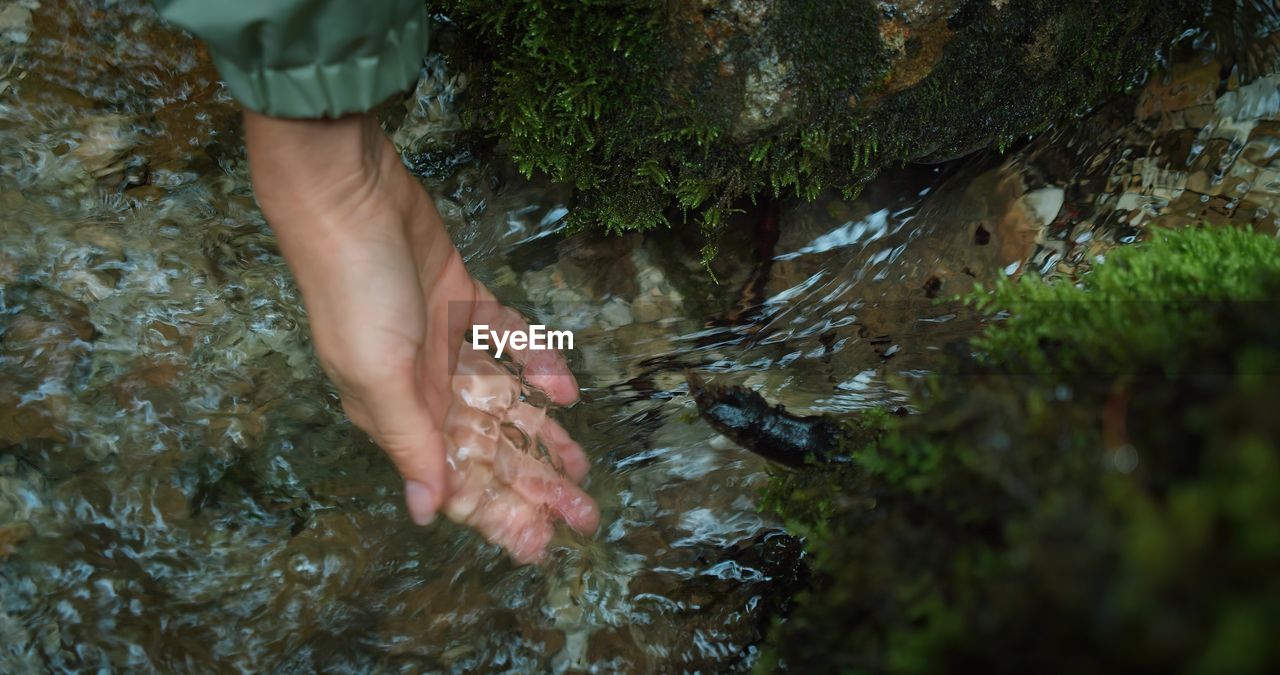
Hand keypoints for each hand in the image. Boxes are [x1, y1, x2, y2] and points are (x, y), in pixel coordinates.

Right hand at [243, 111, 597, 562]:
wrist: (349, 195)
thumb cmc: (354, 291)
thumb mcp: (378, 374)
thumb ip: (409, 441)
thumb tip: (426, 513)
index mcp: (398, 413)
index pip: (455, 478)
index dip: (497, 513)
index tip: (541, 546)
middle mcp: (422, 385)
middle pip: (489, 446)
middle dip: (534, 483)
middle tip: (584, 516)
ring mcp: (444, 341)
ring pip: (504, 401)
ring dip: (543, 434)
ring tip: (582, 469)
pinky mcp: (462, 298)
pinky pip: (507, 339)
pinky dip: (537, 361)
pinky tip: (566, 388)